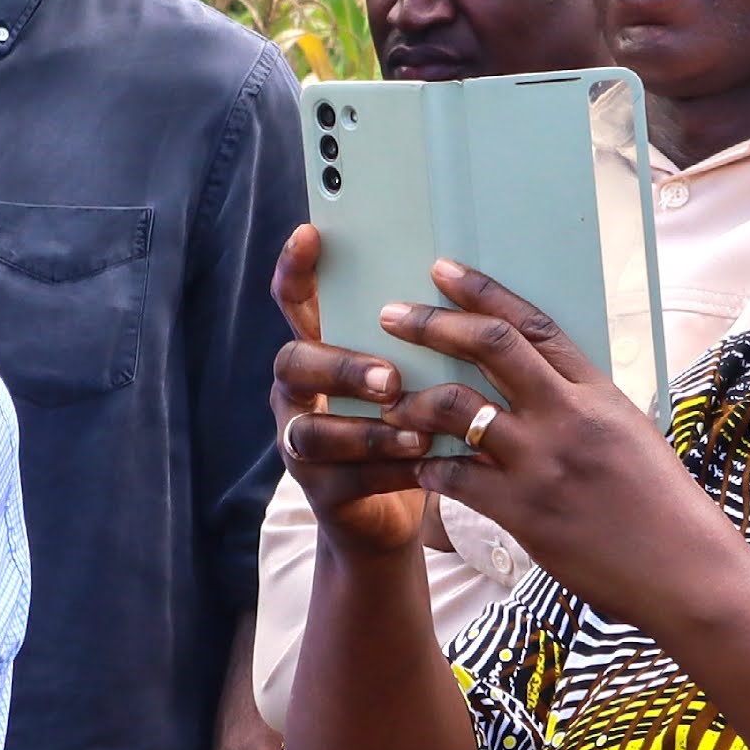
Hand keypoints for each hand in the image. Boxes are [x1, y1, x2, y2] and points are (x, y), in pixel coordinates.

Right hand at [273, 227, 469, 560]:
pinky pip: (344, 478)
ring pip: (312, 429)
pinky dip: (387, 469)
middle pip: (294, 364)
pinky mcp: (319, 491)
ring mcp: (301, 443)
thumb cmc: (408, 426)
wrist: (392, 514)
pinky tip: (422, 465)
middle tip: (391, 378)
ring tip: (414, 432)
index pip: (295, 302)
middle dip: (341, 367)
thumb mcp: (411, 377)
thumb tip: (455, 281)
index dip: (296, 269)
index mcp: (321, 351)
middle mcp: (298, 393)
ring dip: (365, 430)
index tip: (311, 235)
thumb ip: (416, 341)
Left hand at [367, 260, 746, 635]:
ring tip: (390, 401)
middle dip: (433, 324)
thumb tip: (540, 389)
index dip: (483, 292)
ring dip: (415, 401)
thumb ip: (583, 409)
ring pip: (459, 408)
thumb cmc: (663, 510)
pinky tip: (417, 467)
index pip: (533, 324)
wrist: (686, 572)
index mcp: (599, 392)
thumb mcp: (631, 438)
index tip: (444, 270)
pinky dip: (428, 468)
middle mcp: (569, 416)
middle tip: (391, 314)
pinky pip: (454, 477)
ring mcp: (543, 462)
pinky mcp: (523, 512)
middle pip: (490, 347)